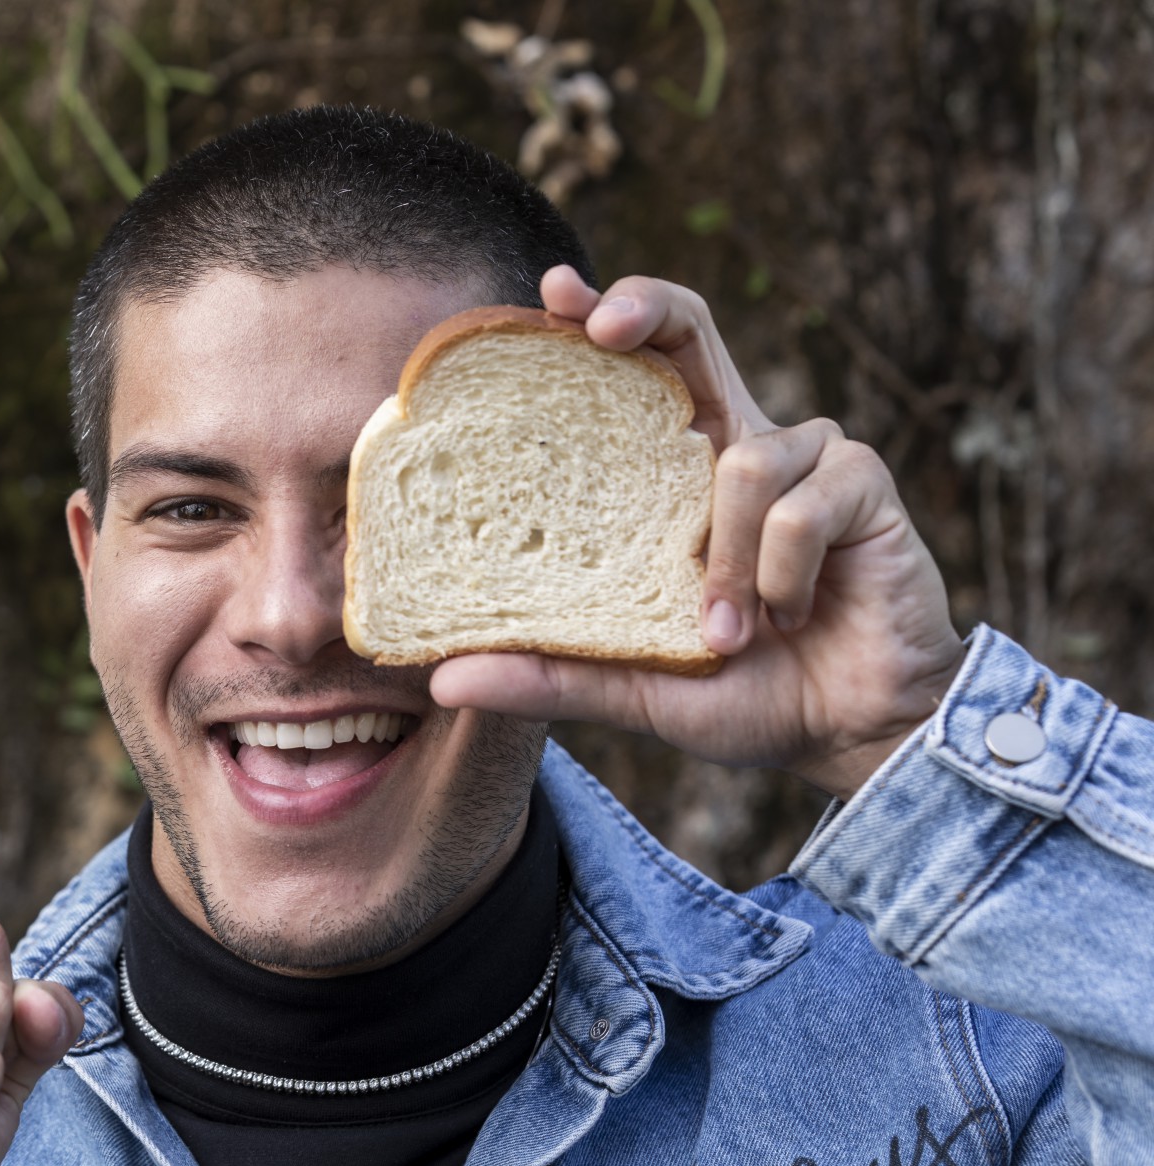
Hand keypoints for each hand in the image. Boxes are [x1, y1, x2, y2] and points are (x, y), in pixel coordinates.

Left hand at [429, 267, 966, 801]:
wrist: (850, 731)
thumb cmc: (744, 691)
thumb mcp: (633, 687)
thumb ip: (549, 676)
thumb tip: (443, 682)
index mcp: (678, 476)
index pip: (637, 370)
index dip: (599, 318)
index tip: (551, 293)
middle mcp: (738, 444)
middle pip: (690, 331)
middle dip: (644, 308)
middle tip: (597, 324)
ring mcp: (809, 456)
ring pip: (743, 462)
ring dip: (723, 563)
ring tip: (725, 636)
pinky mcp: (864, 483)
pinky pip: (801, 509)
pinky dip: (780, 577)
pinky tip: (789, 618)